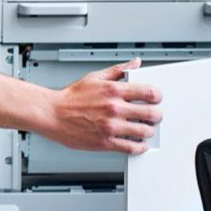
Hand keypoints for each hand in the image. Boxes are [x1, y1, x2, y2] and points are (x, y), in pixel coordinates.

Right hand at [44, 58, 162, 154]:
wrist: (52, 114)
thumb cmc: (70, 97)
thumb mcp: (95, 77)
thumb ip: (118, 70)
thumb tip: (135, 63)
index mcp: (113, 90)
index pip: (149, 92)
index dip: (157, 96)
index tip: (156, 99)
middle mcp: (115, 108)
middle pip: (151, 113)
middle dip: (156, 115)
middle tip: (154, 116)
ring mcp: (111, 126)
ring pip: (144, 131)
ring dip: (148, 131)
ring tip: (145, 129)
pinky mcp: (106, 142)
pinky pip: (131, 147)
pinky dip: (139, 146)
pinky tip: (138, 143)